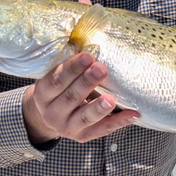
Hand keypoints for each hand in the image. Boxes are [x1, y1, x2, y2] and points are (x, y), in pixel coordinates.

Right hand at [22, 52, 139, 144]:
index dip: (72, 68)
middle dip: (87, 82)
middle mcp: (51, 113)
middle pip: (70, 97)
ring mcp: (67, 127)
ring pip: (84, 117)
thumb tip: (90, 39)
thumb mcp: (54, 76)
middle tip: (101, 69)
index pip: (56, 80)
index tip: (88, 56)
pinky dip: (118, 122)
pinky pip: (102, 130)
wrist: (50, 115)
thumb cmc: (58, 88)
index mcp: (43, 94)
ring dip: (99, 108)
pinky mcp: (82, 136)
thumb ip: (68, 64)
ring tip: (111, 99)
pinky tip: (133, 114)